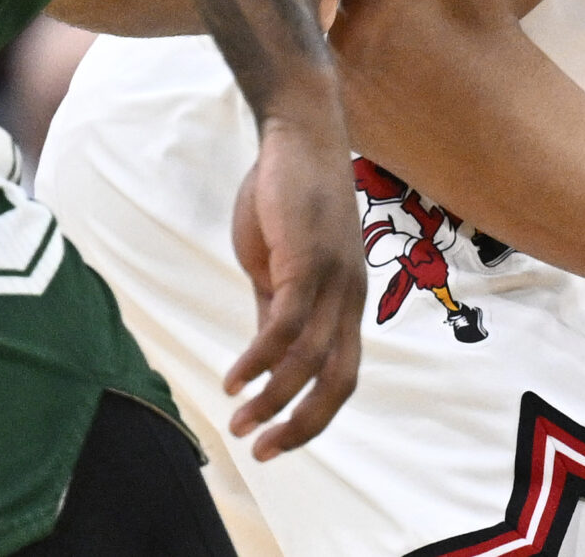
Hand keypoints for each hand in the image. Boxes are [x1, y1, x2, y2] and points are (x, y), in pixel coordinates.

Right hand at [226, 92, 365, 460]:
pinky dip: (261, 358)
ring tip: (238, 420)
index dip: (312, 413)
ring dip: (272, 397)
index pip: (341, 374)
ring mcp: (334, 279)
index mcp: (346, 301)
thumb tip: (264, 355)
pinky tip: (236, 377)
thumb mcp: (278, 263)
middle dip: (302, 423)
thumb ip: (274, 306)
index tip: (274, 440)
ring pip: (309, 359)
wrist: (298, 133)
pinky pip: (286, 325)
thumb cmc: (287, 196)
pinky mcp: (309, 260)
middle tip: (262, 451)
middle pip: (338, 380)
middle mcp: (349, 297)